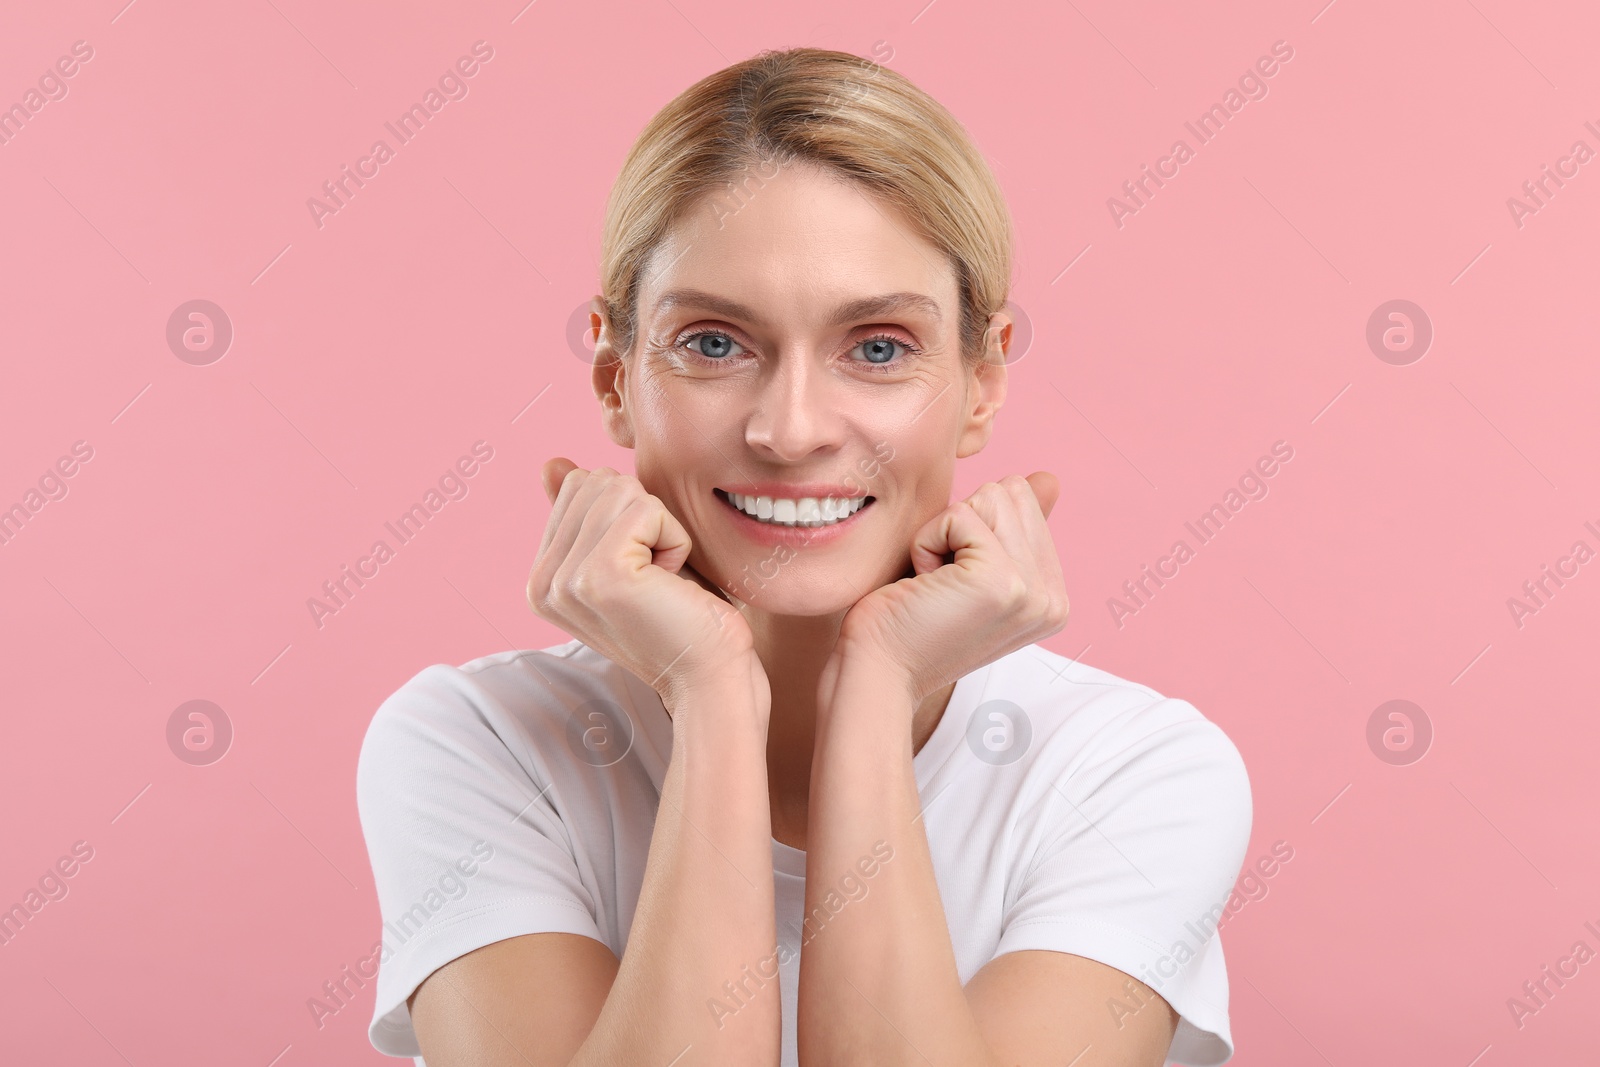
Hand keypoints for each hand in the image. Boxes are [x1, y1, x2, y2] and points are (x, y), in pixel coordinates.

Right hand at [528, 458, 763, 711]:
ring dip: (662, 530)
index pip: (578, 485)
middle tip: (658, 579)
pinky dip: (675, 539)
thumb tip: (551, 463)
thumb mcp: (632, 557)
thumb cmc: (684, 617)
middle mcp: (541, 582)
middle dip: (645, 517)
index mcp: (541, 578)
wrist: (711, 678)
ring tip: (664, 582)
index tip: (643, 573)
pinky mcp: (600, 574)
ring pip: (621, 490)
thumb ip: (587, 515)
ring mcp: (565, 579)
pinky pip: (646, 509)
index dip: (630, 516)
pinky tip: (672, 584)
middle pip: (597, 481)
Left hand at [832, 473, 1068, 705]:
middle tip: (941, 582)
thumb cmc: (909, 622)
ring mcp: (1033, 592)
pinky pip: (959, 514)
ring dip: (943, 533)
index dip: (972, 530)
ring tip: (934, 583)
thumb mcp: (969, 569)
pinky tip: (923, 585)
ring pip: (990, 496)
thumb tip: (1048, 478)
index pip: (1024, 502)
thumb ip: (1013, 529)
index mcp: (1053, 597)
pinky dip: (926, 542)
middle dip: (961, 525)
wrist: (878, 674)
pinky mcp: (1001, 580)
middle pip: (1011, 492)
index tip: (955, 584)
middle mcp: (1053, 599)